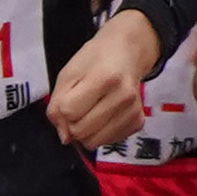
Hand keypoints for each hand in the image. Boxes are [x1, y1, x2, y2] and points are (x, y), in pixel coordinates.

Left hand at [45, 18, 161, 149]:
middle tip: (80, 106)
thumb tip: (64, 137)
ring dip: (86, 131)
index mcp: (104, 78)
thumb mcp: (68, 75)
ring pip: (94, 142)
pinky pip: (108, 142)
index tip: (71, 97)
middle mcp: (123, 96)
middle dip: (73, 123)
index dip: (63, 108)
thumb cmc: (95, 61)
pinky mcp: (138, 122)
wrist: (127, 54)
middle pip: (81, 131)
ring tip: (92, 111)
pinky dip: (101, 133)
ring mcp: (133, 111)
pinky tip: (105, 115)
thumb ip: (57, 106)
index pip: (69, 112)